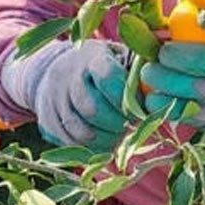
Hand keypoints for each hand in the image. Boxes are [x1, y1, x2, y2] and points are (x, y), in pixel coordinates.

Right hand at [1, 39, 128, 150]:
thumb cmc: (102, 63)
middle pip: (93, 109)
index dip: (128, 98)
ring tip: (120, 135)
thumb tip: (157, 88)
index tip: (140, 108)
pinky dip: (92, 149)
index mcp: (90, 57)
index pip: (108, 77)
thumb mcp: (118, 55)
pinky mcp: (47, 121)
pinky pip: (70, 144)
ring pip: (81, 131)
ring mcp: (53, 100)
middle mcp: (67, 77)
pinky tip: (106, 142)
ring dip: (107, 139)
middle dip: (118, 123)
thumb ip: (136, 69)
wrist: (59, 68)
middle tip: (132, 125)